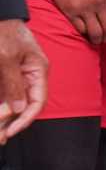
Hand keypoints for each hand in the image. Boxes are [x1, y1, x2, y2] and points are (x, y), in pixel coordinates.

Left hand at [0, 20, 47, 143]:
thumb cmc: (3, 32)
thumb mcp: (7, 57)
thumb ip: (13, 83)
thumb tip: (18, 108)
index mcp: (38, 70)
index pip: (38, 101)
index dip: (25, 119)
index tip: (10, 131)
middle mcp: (28, 76)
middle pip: (23, 106)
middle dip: (10, 122)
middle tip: (0, 137)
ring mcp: (14, 76)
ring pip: (10, 103)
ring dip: (3, 117)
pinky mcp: (3, 76)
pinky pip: (2, 95)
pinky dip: (0, 106)